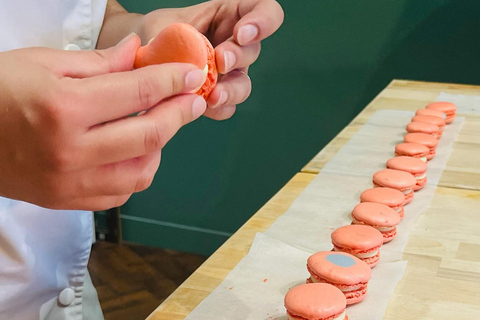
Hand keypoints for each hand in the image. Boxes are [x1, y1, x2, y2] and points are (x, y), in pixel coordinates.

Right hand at [0, 34, 206, 209]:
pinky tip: (135, 152)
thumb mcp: (44, 63)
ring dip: (160, 147)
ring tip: (160, 125)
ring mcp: (69, 182)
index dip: (173, 80)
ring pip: (141, 172)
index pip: (138, 93)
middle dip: (180, 113)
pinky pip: (119, 194)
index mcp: (64, 108)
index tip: (193, 74)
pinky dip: (136, 172)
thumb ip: (99, 62)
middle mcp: (71, 151)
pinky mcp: (65, 201)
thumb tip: (138, 52)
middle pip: (149, 135)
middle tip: (193, 99)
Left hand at [138, 0, 283, 119]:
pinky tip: (204, 106)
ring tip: (214, 95)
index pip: (262, 10)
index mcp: (229, 15)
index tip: (241, 34)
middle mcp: (234, 44)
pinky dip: (218, 109)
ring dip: (232, 90)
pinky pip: (227, 107)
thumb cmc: (157, 33)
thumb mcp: (159, 26)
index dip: (262, 21)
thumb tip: (161, 54)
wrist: (144, 58)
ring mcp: (229, 72)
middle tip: (221, 60)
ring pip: (243, 83)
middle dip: (239, 56)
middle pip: (253, 50)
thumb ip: (166, 36)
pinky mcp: (218, 95)